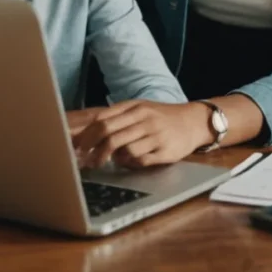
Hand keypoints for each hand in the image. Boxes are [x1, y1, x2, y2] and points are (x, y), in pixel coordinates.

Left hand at [70, 101, 210, 168]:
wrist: (194, 121)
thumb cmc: (161, 117)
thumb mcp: (140, 109)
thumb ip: (116, 116)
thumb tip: (87, 132)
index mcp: (135, 108)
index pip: (102, 121)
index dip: (86, 137)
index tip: (77, 148)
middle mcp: (145, 120)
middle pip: (110, 136)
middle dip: (94, 152)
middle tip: (87, 161)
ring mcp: (156, 136)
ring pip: (124, 150)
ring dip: (113, 158)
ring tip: (114, 160)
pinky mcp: (165, 152)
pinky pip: (140, 161)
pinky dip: (130, 164)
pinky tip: (131, 161)